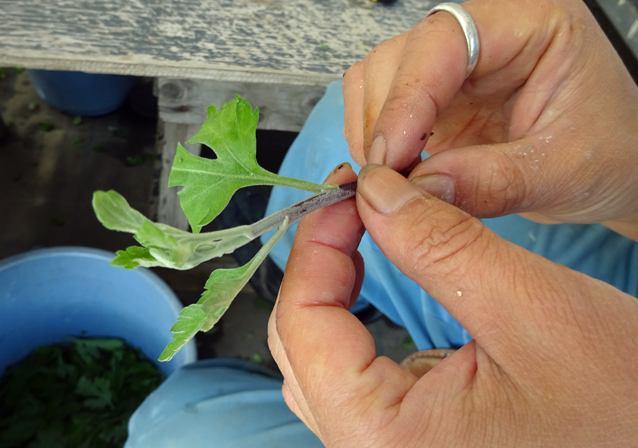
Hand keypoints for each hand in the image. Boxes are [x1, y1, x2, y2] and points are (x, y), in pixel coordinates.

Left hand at [268, 164, 637, 446]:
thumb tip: (373, 193)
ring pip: (326, 360)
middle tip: (356, 203)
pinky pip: (360, 375)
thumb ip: (437, 243)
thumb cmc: (623, 406)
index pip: (302, 326)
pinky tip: (386, 279)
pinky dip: (362, 319)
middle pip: (302, 345)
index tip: (345, 190)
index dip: (315, 244)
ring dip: (338, 289)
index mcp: (383, 440)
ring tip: (367, 231)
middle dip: (323, 263)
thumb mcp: (530, 307)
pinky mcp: (413, 439)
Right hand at [342, 0, 637, 234]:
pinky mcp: (435, 101)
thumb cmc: (607, 154)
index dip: (407, 98)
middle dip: (383, 122)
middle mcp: (481, 36)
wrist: (610, 170)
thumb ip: (490, 181)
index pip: (444, 41)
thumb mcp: (561, 171)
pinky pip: (380, 109)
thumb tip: (413, 192)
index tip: (391, 158)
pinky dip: (374, 144)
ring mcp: (452, 69)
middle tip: (389, 183)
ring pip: (376, 80)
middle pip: (397, 58)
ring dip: (371, 133)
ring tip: (394, 182)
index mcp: (528, 24)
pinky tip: (397, 175)